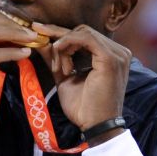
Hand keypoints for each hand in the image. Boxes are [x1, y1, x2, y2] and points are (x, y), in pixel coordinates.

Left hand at [32, 22, 130, 137]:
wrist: (94, 125)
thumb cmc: (83, 106)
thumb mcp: (64, 76)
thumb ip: (55, 58)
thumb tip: (41, 41)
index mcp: (111, 55)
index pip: (83, 35)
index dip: (59, 33)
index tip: (38, 32)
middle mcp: (118, 51)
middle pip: (82, 31)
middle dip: (59, 40)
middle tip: (47, 54)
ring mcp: (117, 54)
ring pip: (81, 33)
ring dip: (63, 47)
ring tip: (60, 68)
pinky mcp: (110, 58)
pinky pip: (85, 38)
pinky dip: (67, 44)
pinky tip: (61, 59)